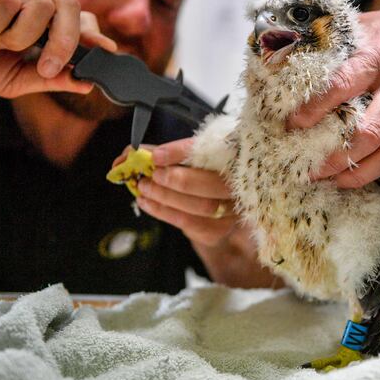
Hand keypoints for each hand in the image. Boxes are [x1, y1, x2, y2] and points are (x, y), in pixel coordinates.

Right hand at [0, 0, 116, 97]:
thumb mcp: (15, 79)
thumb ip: (50, 79)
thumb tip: (86, 83)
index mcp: (43, 23)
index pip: (81, 19)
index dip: (95, 34)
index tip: (106, 52)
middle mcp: (31, 0)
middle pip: (70, 6)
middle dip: (64, 41)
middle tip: (45, 65)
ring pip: (40, 5)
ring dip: (18, 36)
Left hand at [113, 139, 277, 287]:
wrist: (218, 203)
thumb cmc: (202, 171)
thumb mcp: (190, 155)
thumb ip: (169, 153)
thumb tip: (135, 153)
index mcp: (237, 156)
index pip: (213, 150)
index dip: (183, 152)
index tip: (156, 155)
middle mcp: (244, 183)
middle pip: (214, 184)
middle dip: (178, 180)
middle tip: (152, 175)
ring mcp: (235, 209)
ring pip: (203, 207)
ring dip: (167, 197)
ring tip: (144, 188)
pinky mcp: (221, 228)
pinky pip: (192, 224)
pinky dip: (165, 212)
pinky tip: (148, 203)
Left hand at [287, 1, 379, 187]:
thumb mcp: (365, 25)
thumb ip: (331, 43)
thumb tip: (281, 56)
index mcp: (376, 56)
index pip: (341, 86)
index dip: (315, 109)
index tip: (292, 126)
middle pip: (368, 132)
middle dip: (335, 156)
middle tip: (308, 169)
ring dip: (358, 173)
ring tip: (332, 181)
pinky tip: (361, 177)